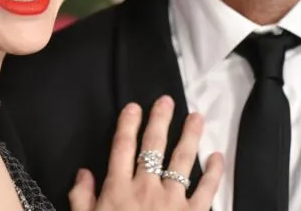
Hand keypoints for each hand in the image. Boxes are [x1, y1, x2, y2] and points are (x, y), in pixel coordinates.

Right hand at [68, 96, 223, 210]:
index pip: (122, 148)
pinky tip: (218, 157)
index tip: (134, 107)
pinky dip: (214, 173)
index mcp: (118, 190)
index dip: (128, 125)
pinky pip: (207, 190)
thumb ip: (82, 199)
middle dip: (160, 121)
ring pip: (182, 161)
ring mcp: (172, 201)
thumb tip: (83, 173)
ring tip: (197, 116)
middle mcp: (146, 189)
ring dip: (190, 136)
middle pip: (153, 147)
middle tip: (167, 101)